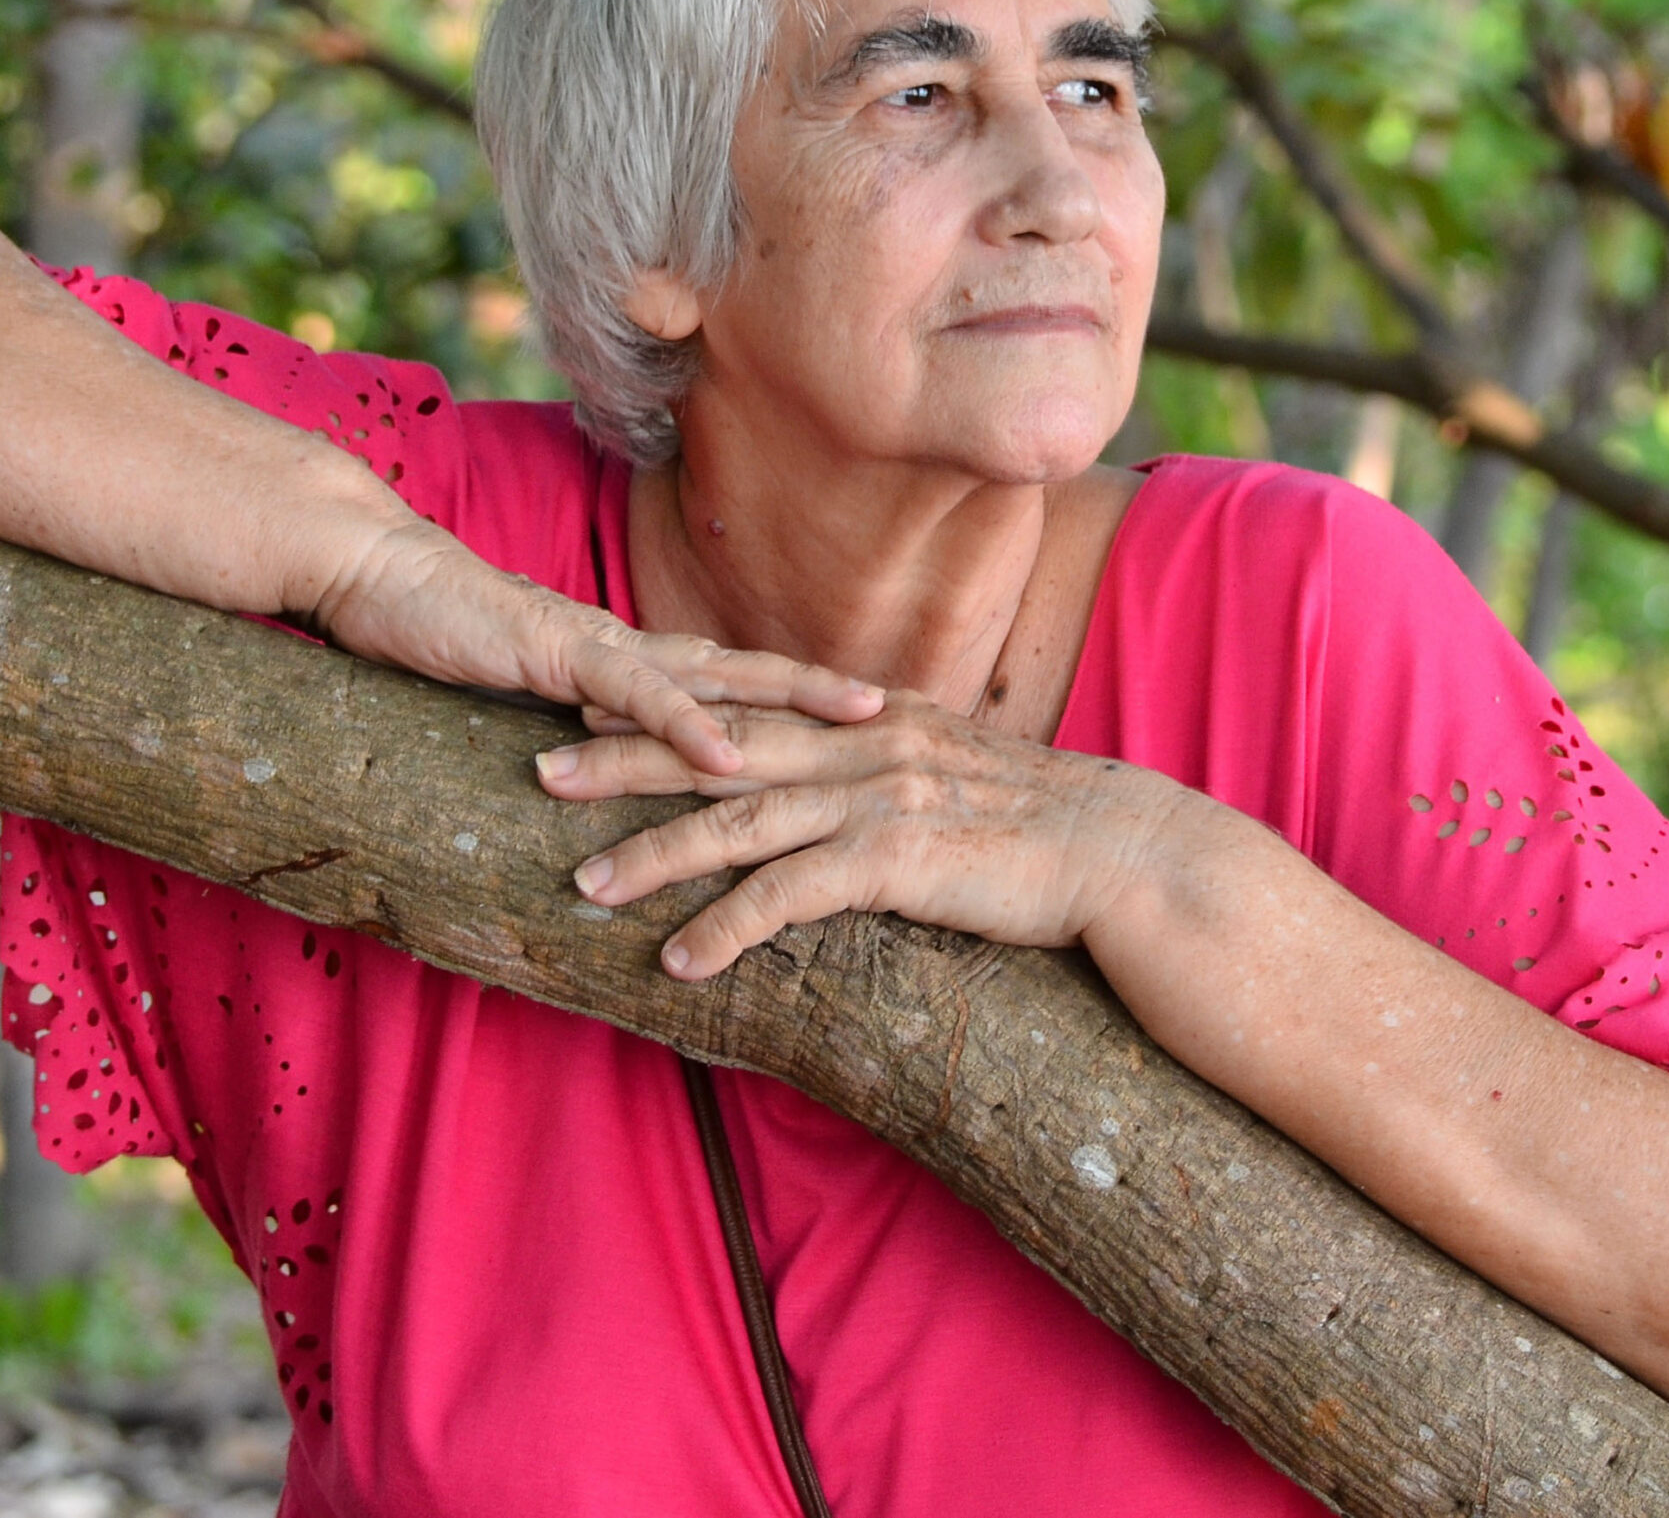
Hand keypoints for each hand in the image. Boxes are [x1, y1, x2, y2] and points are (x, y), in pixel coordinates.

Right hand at [310, 514, 884, 775]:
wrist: (373, 574)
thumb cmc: (441, 632)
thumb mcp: (522, 692)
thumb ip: (573, 722)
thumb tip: (613, 767)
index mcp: (628, 656)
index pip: (736, 679)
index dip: (806, 696)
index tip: (877, 718)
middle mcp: (631, 644)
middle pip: (755, 670)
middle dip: (835, 693)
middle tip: (919, 715)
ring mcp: (599, 644)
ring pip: (718, 674)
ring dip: (796, 698)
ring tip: (867, 722)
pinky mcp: (556, 652)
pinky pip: (635, 693)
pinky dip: (686, 725)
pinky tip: (731, 754)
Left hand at [531, 693, 1187, 976]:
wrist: (1127, 854)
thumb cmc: (1046, 830)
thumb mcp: (958, 776)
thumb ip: (892, 769)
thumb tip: (847, 788)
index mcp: (872, 721)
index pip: (747, 705)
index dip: (664, 707)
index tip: (590, 707)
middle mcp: (863, 746)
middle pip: (716, 749)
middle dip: (621, 759)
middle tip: (542, 770)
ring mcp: (877, 798)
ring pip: (735, 822)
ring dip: (652, 854)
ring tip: (580, 884)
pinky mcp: (895, 860)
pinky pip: (787, 898)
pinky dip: (725, 927)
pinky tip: (678, 962)